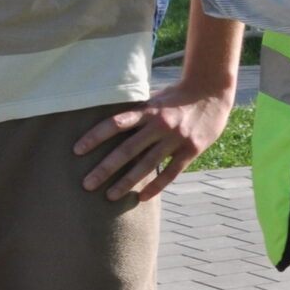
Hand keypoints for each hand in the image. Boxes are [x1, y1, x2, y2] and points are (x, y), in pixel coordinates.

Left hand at [73, 76, 233, 201]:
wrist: (213, 92)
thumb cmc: (178, 95)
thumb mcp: (155, 97)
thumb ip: (135, 110)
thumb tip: (108, 119)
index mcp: (148, 109)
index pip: (116, 123)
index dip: (95, 136)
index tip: (76, 150)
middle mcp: (160, 124)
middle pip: (127, 149)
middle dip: (105, 168)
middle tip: (87, 184)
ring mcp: (177, 138)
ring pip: (147, 165)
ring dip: (126, 182)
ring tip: (109, 196)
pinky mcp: (191, 149)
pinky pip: (171, 172)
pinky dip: (156, 186)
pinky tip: (142, 198)